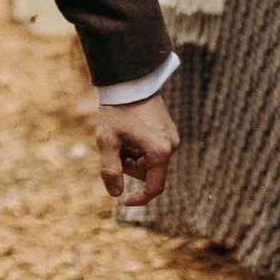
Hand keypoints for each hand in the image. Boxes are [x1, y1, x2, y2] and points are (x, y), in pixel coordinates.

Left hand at [93, 91, 179, 206]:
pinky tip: (127, 130)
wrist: (129, 79)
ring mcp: (171, 135)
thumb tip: (116, 194)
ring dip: (133, 156)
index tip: (123, 200)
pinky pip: (154, 147)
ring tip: (119, 137)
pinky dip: (139, 146)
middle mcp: (171, 145)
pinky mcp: (167, 127)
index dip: (139, 198)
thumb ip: (110, 170)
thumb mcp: (107, 141)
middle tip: (114, 150)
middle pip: (150, 172)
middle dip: (130, 168)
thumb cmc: (117, 110)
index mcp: (160, 152)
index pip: (154, 188)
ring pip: (151, 159)